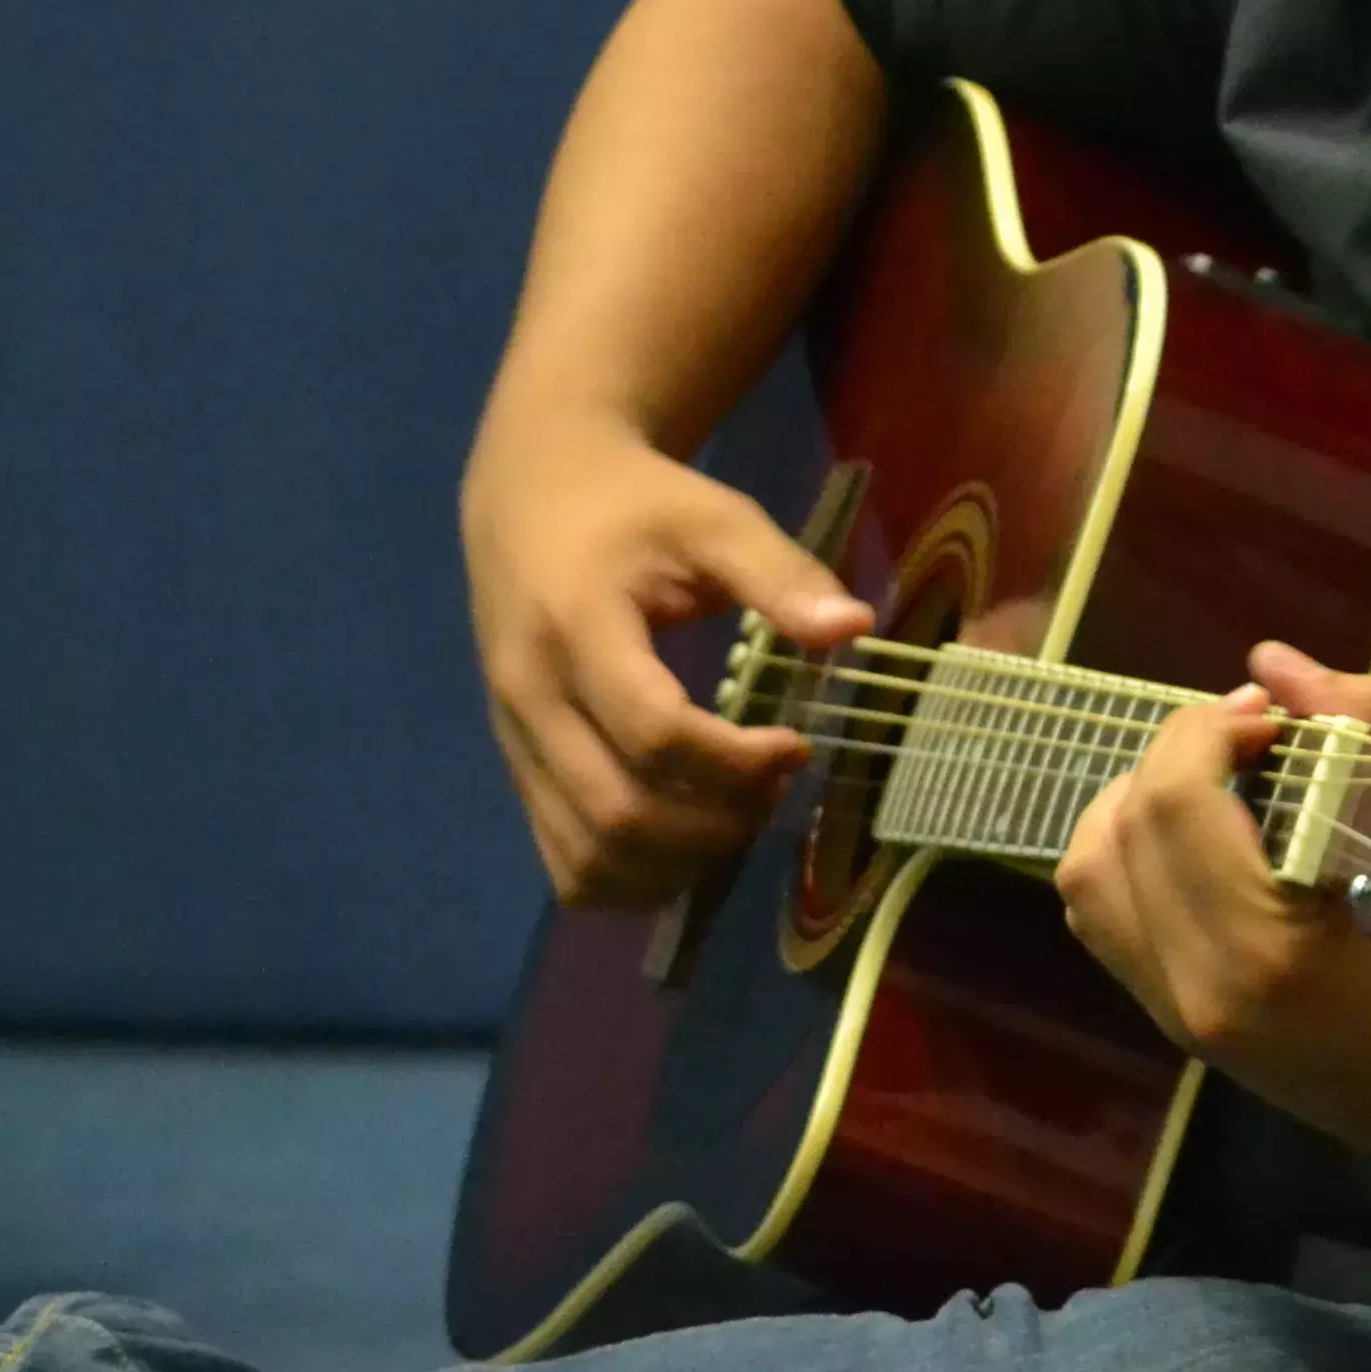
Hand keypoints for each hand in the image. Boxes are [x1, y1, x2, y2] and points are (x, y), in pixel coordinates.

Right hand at [459, 408, 869, 904]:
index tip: (797, 745)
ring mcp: (514, 743)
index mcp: (576, 631)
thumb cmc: (635, 505)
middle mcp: (529, 700)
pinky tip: (691, 842)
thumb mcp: (715, 519)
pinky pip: (564, 859)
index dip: (735, 762)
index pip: (653, 734)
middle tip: (778, 787)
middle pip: (617, 813)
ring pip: (585, 855)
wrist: (531, 494)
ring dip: (677, 863)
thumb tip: (856, 628)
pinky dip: (632, 877)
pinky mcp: (516, 767)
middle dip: (715, 823)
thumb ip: (781, 574)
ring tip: (741, 815)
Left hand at [1057, 642, 1370, 1184]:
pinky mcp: (1179, 1025)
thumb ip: (1355, 731)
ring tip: (1226, 784)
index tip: (1278, 716)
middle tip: (1260, 737)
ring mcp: (1178, 1016)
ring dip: (1141, 804)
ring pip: (1089, 876)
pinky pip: (1106, 919)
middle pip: (1118, 829)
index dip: (1209, 727)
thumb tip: (1270, 664)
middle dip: (1178, 754)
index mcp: (1269, 948)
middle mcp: (1198, 989)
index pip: (1173, 800)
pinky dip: (1134, 858)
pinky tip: (1209, 842)